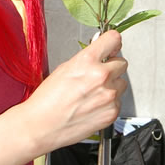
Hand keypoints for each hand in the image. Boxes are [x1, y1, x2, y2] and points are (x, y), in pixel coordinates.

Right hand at [23, 30, 127, 152]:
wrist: (42, 126)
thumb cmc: (47, 100)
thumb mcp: (63, 69)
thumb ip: (86, 60)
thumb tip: (99, 56)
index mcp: (87, 61)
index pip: (114, 39)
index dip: (113, 43)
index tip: (112, 46)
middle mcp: (101, 76)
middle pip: (122, 63)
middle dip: (112, 67)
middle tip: (98, 75)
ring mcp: (109, 95)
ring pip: (122, 83)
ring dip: (112, 85)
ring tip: (93, 94)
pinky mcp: (112, 112)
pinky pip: (118, 101)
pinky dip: (109, 103)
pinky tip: (92, 106)